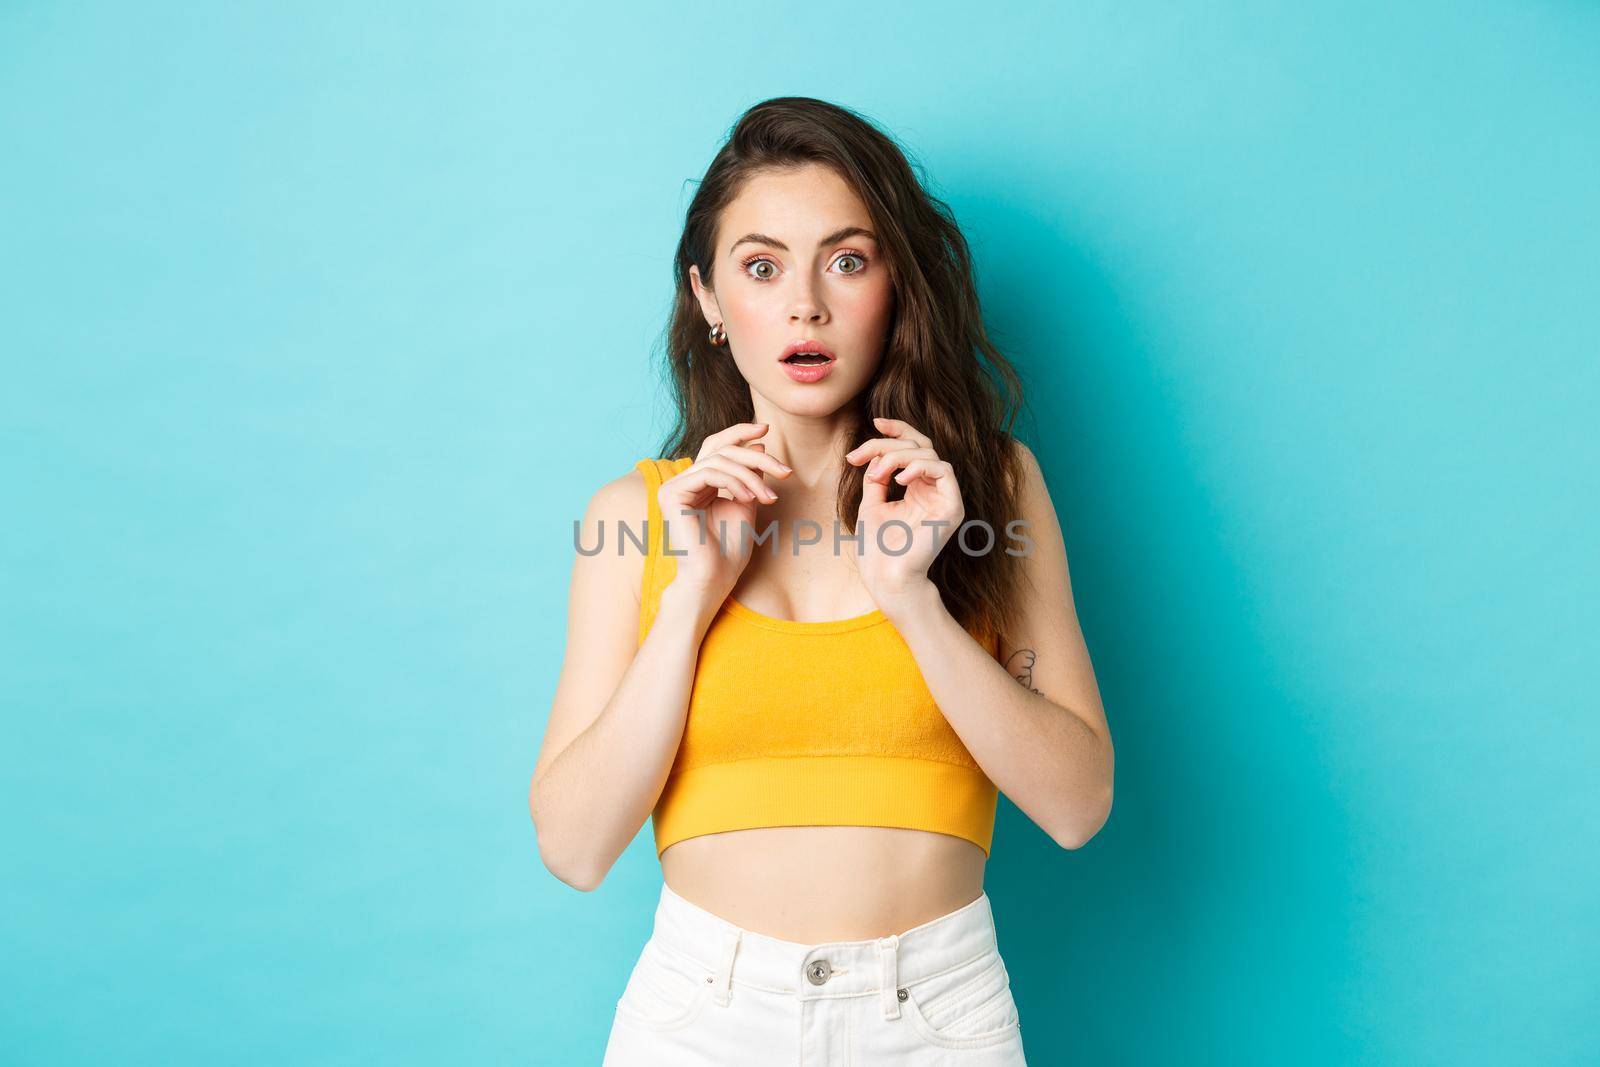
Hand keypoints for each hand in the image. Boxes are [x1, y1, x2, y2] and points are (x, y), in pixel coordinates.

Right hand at [658, 421, 791, 605]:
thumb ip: (750, 475)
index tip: (766, 428)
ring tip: (768, 497)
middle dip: (757, 458)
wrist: (715, 578)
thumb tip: (758, 444)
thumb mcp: (747, 502)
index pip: (717, 446)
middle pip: (722, 450)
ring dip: (751, 476)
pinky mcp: (671, 494)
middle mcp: (683, 481)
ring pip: (719, 461)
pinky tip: (749, 498)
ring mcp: (674, 486)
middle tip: (785, 471)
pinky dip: (734, 482)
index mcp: (699, 482)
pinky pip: (709, 473)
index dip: (739, 432)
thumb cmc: (730, 549)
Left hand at [844, 416, 963, 607]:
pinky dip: (919, 467)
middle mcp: (934, 490)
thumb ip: (878, 475)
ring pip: (929, 454)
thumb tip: (876, 453)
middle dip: (888, 443)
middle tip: (861, 457)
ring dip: (898, 457)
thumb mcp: (871, 502)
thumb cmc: (877, 547)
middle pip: (920, 445)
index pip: (914, 447)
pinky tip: (900, 479)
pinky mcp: (952, 507)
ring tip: (878, 474)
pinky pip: (944, 470)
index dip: (897, 430)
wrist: (886, 577)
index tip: (875, 422)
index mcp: (917, 488)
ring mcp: (945, 498)